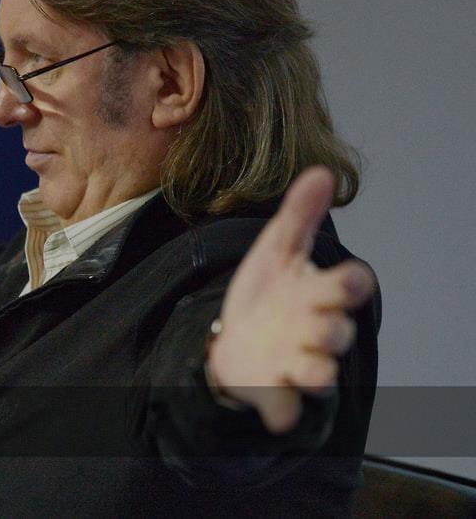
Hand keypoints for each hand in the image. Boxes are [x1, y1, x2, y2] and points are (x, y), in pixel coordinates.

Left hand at [207, 166, 374, 433]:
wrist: (234, 340)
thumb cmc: (266, 295)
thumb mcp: (277, 249)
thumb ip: (299, 214)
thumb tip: (320, 171)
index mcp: (318, 293)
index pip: (349, 287)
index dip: (351, 284)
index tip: (348, 278)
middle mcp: (314, 331)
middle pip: (336, 331)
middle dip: (330, 327)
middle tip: (316, 320)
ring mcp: (295, 363)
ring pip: (319, 373)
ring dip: (315, 370)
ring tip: (307, 369)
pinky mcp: (274, 391)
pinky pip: (285, 407)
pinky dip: (282, 410)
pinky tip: (277, 413)